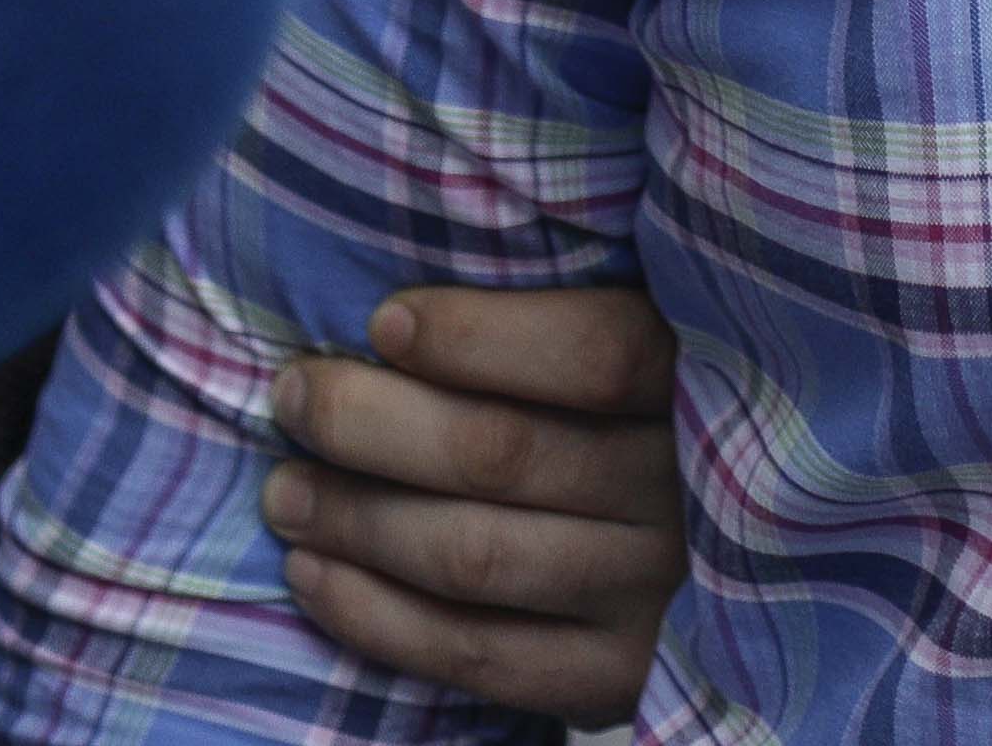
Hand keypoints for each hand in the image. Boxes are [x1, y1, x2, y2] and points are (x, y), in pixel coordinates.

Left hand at [264, 280, 684, 722]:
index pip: (598, 354)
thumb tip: (396, 310)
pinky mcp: (614, 681)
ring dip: (355, 519)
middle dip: (370, 423)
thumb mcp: (650, 350)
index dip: (477, 337)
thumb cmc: (643, 424)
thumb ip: (564, 323)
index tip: (384, 322)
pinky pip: (470, 654)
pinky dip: (373, 615)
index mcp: (705, 389)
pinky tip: (312, 574)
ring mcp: (652, 596)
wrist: (707, 564)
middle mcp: (685, 496)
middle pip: (504, 455)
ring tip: (284, 490)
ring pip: (471, 556)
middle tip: (295, 396)